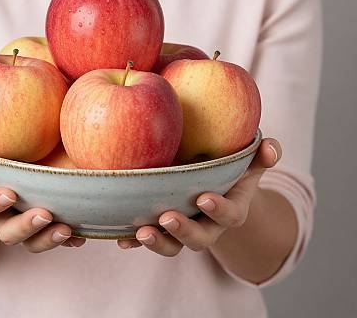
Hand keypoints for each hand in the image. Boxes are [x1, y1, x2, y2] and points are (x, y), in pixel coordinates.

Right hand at [0, 135, 85, 251]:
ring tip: (67, 229)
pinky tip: (82, 236)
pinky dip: (68, 241)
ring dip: (48, 238)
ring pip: (32, 241)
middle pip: (9, 233)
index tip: (8, 193)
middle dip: (26, 226)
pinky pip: (51, 239)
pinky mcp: (40, 229)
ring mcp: (20, 227)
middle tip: (44, 214)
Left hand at [117, 138, 281, 255]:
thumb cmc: (231, 170)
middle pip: (200, 238)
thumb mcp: (249, 161)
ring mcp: (184, 229)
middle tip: (167, 218)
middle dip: (184, 231)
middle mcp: (207, 224)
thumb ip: (263, 155)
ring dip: (158, 242)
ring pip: (173, 245)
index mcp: (230, 209)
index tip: (204, 198)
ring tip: (141, 232)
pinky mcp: (162, 229)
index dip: (219, 209)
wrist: (214, 187)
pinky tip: (121, 237)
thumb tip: (271, 148)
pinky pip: (149, 240)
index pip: (229, 214)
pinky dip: (135, 241)